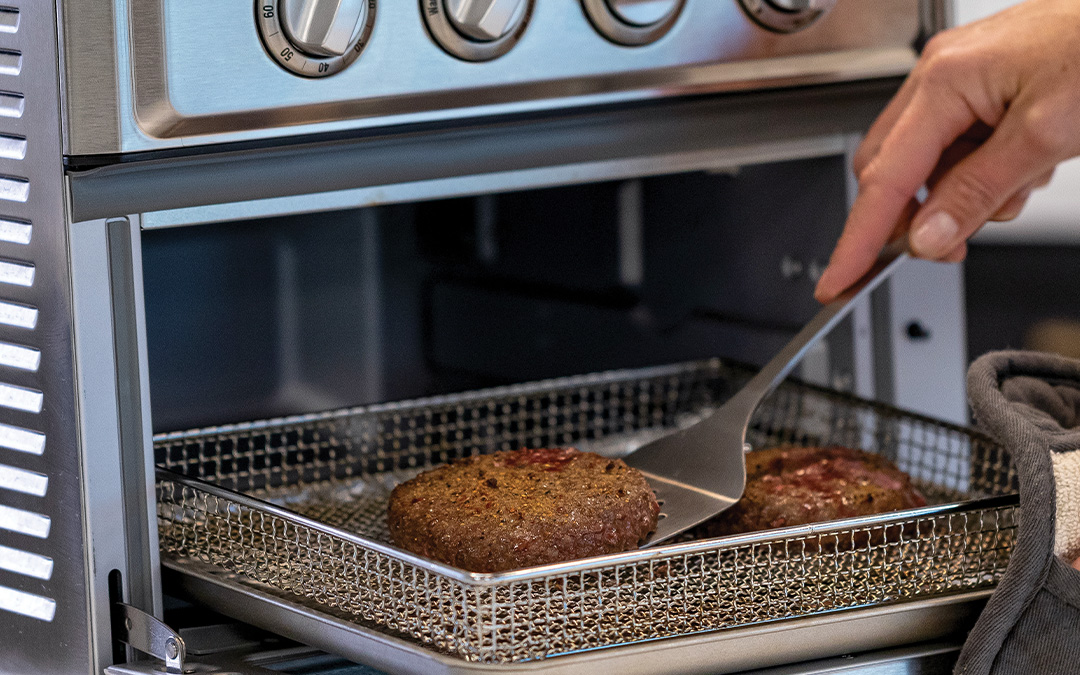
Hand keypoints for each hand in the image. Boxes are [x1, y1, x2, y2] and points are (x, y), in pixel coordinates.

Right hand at [815, 0, 1079, 302]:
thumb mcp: (1045, 135)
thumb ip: (978, 190)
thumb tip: (927, 236)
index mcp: (944, 81)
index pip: (885, 180)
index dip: (859, 239)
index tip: (840, 279)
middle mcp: (940, 75)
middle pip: (893, 171)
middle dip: (916, 217)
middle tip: (949, 249)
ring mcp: (958, 78)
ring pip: (929, 163)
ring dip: (961, 193)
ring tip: (1017, 189)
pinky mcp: (980, 85)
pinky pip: (957, 146)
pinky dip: (982, 171)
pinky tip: (1022, 167)